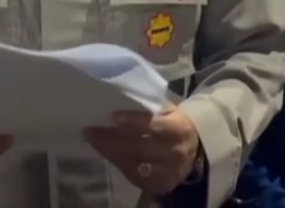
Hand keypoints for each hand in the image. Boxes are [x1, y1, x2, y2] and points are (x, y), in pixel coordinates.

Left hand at [84, 106, 201, 194]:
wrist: (194, 148)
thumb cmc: (173, 122)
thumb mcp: (169, 110)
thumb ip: (149, 107)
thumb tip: (116, 97)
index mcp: (179, 129)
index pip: (156, 126)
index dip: (134, 122)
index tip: (112, 117)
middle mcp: (175, 153)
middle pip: (141, 148)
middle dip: (112, 140)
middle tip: (90, 131)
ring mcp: (168, 173)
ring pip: (134, 166)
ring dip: (110, 153)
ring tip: (93, 140)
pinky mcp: (160, 185)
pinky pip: (134, 177)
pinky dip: (117, 163)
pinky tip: (105, 152)